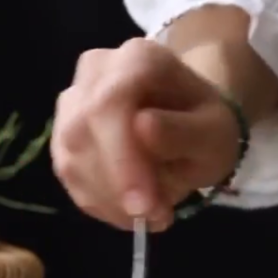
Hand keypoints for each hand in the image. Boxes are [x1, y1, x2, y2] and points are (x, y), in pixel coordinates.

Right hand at [51, 38, 240, 230]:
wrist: (187, 123)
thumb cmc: (203, 127)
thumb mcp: (213, 133)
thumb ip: (183, 132)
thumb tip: (142, 127)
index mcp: (137, 59)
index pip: (110, 104)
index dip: (120, 160)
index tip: (144, 205)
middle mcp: (94, 72)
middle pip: (81, 134)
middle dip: (117, 189)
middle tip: (157, 217)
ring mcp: (72, 103)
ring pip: (71, 161)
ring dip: (110, 202)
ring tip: (152, 214)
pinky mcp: (63, 137)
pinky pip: (71, 179)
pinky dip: (101, 205)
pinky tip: (130, 211)